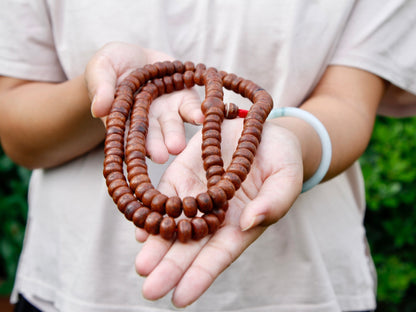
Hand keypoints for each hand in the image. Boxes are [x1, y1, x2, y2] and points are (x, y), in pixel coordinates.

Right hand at [85, 42, 203, 162]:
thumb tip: (99, 109)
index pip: (128, 135)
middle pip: (153, 135)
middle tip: (161, 156)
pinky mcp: (185, 97)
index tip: (137, 153)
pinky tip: (202, 117)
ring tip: (178, 146)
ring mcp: (168, 109)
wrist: (135, 56)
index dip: (133, 144)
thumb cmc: (110, 65)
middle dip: (157, 145)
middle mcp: (149, 119)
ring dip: (176, 134)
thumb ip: (101, 86)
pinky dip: (197, 112)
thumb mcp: (101, 69)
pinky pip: (192, 106)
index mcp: (125, 119)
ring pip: (173, 124)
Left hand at [134, 118, 303, 306]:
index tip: (180, 298)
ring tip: (142, 266)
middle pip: (189, 246)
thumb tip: (250, 223)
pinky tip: (140, 231)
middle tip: (150, 290)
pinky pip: (163, 195)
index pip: (218, 255)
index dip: (200, 276)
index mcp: (240, 224)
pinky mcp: (182, 174)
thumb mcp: (286, 179)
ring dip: (156, 245)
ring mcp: (195, 195)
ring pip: (172, 225)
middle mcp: (213, 216)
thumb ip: (274, 202)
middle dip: (170, 268)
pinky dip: (150, 212)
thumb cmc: (282, 160)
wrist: (262, 132)